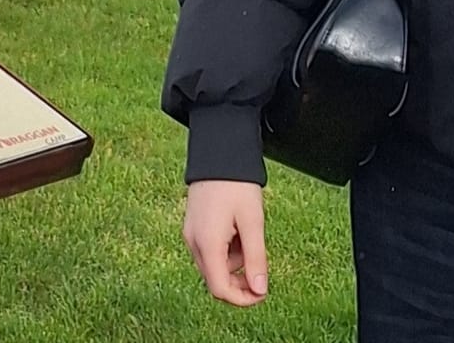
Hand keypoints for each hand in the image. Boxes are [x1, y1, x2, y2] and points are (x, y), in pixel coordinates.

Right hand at [183, 179, 268, 306]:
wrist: (217, 154)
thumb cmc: (236, 185)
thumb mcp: (253, 222)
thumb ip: (256, 259)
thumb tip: (260, 290)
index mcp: (207, 244)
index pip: (220, 289)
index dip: (243, 299)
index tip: (262, 293)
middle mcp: (193, 242)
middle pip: (215, 280)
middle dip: (240, 281)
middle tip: (261, 267)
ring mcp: (190, 234)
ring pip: (214, 266)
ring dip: (235, 263)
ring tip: (249, 236)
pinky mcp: (193, 227)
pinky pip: (210, 251)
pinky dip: (226, 250)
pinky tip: (237, 230)